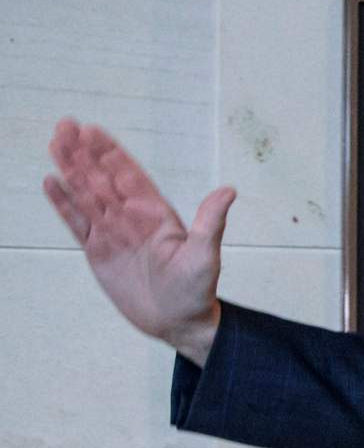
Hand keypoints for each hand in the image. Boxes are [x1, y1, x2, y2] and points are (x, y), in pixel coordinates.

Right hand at [43, 119, 235, 365]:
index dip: (111, 154)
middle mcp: (133, 218)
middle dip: (85, 154)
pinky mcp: (98, 253)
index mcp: (157, 214)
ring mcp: (113, 234)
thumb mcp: (206, 255)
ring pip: (86, 196)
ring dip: (70, 171)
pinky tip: (50, 182)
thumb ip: (211, 222)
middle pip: (103, 179)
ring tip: (55, 143)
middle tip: (65, 125)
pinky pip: (77, 224)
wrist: (179, 322)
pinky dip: (63, 204)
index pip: (130, 176)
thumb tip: (229, 191)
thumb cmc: (197, 289)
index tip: (94, 131)